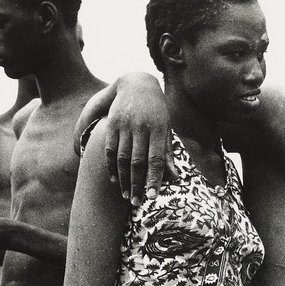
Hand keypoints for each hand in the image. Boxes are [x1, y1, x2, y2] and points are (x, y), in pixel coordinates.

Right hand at [102, 77, 177, 205]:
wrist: (136, 83)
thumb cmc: (156, 111)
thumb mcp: (166, 128)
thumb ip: (168, 153)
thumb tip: (175, 178)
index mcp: (158, 128)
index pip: (156, 159)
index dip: (154, 179)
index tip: (152, 197)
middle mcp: (141, 127)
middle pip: (138, 161)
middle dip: (137, 184)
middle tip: (137, 203)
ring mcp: (124, 125)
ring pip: (122, 158)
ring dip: (124, 179)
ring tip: (127, 196)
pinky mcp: (112, 124)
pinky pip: (110, 149)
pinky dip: (111, 166)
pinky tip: (115, 180)